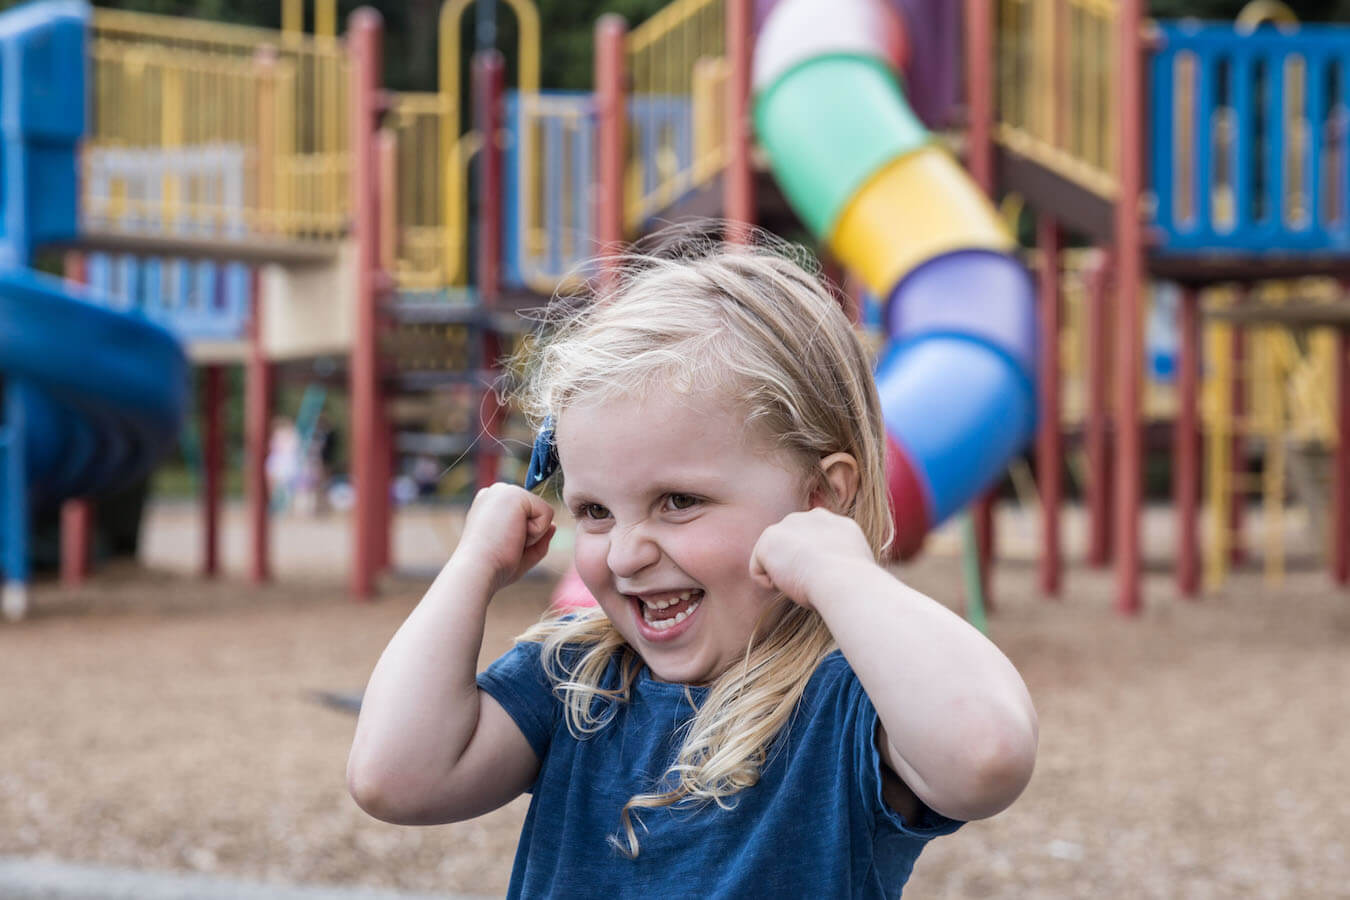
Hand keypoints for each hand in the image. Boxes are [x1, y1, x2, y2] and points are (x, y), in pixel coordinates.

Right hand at [454, 484, 555, 594]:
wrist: (478, 569)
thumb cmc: (493, 566)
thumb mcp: (521, 554)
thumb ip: (539, 540)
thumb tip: (554, 525)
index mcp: (491, 504)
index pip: (525, 514)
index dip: (523, 535)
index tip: (499, 545)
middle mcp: (495, 492)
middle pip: (536, 513)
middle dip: (529, 534)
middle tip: (504, 544)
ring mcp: (504, 490)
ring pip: (543, 513)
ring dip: (533, 534)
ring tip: (507, 539)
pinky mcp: (515, 494)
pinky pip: (548, 513)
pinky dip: (537, 532)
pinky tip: (513, 534)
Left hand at [749, 508, 873, 608]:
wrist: (844, 580)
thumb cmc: (853, 584)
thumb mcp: (854, 565)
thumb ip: (839, 559)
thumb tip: (834, 572)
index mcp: (834, 523)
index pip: (813, 540)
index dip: (813, 563)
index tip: (823, 579)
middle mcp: (810, 517)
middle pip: (791, 546)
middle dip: (795, 566)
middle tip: (812, 584)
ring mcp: (787, 525)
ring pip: (774, 558)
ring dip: (784, 576)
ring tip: (803, 583)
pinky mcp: (768, 539)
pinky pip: (758, 570)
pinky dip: (769, 584)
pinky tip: (788, 585)